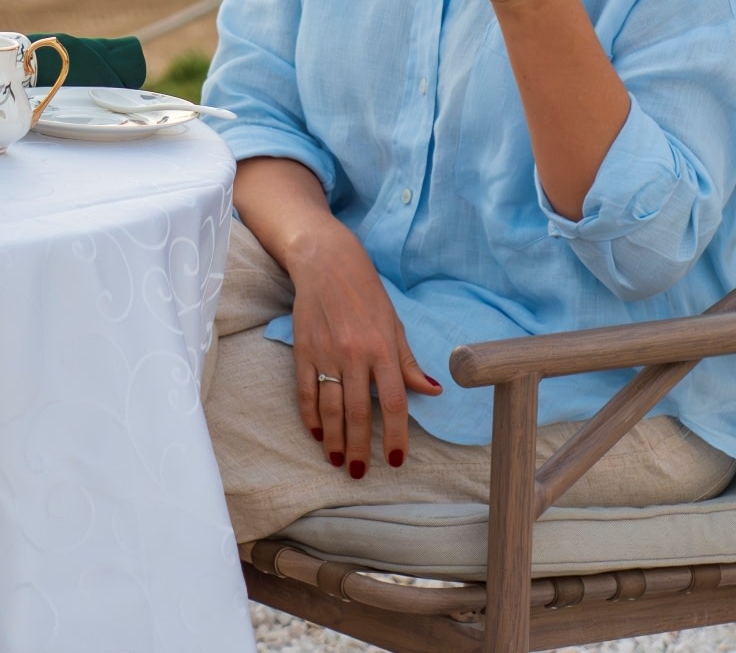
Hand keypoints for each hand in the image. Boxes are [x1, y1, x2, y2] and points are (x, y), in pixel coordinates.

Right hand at [284, 220, 439, 475]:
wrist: (326, 263)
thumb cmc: (367, 295)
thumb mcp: (395, 326)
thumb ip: (409, 363)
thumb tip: (433, 392)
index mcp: (382, 350)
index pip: (393, 402)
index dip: (396, 435)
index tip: (396, 461)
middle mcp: (354, 355)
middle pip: (358, 412)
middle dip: (359, 447)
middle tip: (358, 472)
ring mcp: (325, 353)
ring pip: (330, 407)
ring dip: (333, 438)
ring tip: (336, 459)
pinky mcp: (303, 349)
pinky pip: (304, 390)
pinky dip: (309, 415)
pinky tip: (315, 432)